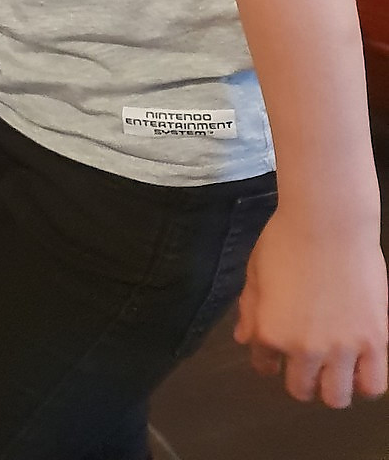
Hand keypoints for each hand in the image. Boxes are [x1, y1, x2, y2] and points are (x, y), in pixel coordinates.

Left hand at [234, 208, 388, 406]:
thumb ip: (250, 309)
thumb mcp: (255, 271)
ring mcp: (341, 349)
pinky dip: (364, 383)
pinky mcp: (374, 342)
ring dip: (331, 388)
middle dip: (300, 379)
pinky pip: (373, 385)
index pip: (264, 365)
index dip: (268, 360)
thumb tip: (243, 339)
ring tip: (333, 371)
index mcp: (269, 331)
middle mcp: (304, 348)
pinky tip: (358, 368)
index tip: (276, 355)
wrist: (329, 221)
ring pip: (337, 397)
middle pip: (300, 389)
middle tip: (306, 364)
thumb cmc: (286, 238)